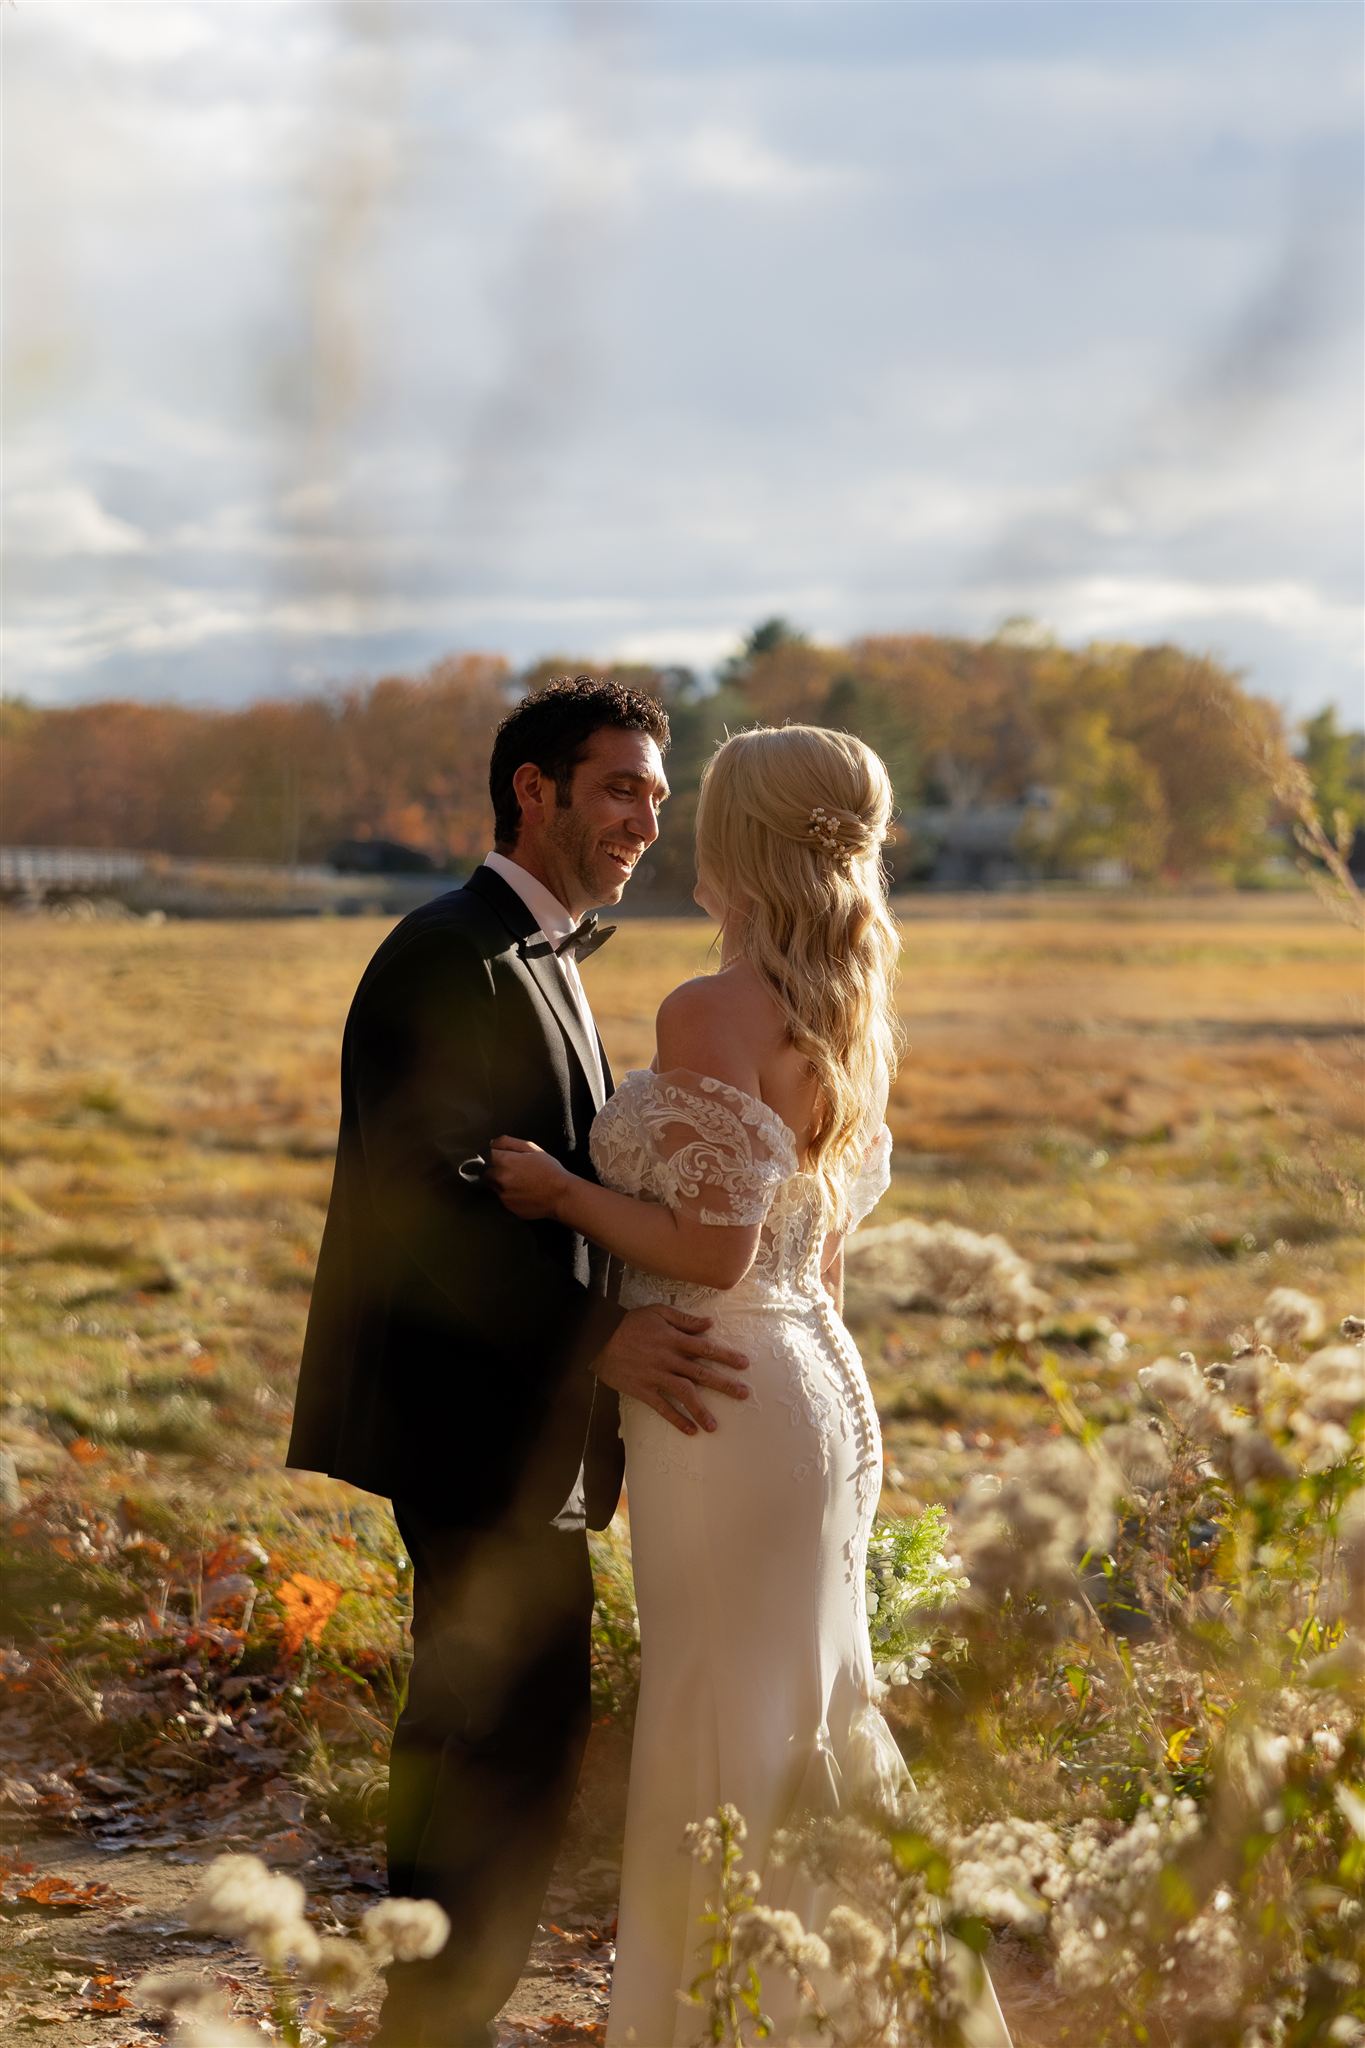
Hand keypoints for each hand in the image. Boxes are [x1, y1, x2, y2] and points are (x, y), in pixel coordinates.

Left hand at [487, 1136, 572, 1220]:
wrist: (561, 1196)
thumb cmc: (550, 1170)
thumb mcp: (532, 1149)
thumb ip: (508, 1142)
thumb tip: (492, 1143)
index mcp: (505, 1162)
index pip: (484, 1155)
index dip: (493, 1155)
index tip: (500, 1156)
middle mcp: (500, 1179)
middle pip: (485, 1172)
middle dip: (494, 1169)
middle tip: (512, 1169)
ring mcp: (503, 1195)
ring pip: (493, 1186)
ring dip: (501, 1183)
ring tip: (520, 1181)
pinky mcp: (508, 1207)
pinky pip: (502, 1198)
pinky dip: (509, 1194)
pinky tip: (523, 1192)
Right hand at [593, 1305, 749, 1436]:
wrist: (599, 1337)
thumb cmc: (630, 1323)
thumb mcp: (658, 1312)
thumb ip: (685, 1320)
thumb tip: (710, 1323)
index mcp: (674, 1339)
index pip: (706, 1348)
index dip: (726, 1356)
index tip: (744, 1364)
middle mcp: (669, 1359)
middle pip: (701, 1374)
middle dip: (724, 1384)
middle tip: (744, 1394)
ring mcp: (656, 1376)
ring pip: (684, 1394)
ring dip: (701, 1410)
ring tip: (714, 1426)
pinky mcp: (643, 1390)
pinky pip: (662, 1407)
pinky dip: (676, 1419)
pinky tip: (690, 1430)